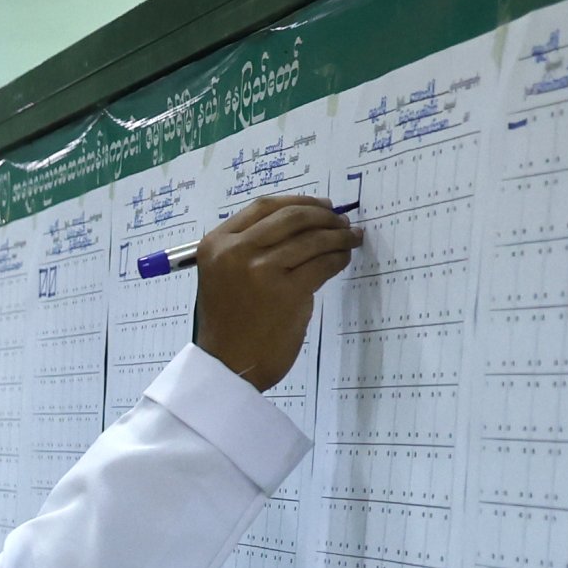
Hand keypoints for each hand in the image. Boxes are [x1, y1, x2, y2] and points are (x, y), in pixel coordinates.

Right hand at [187, 195, 362, 392]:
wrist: (227, 367)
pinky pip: (322, 263)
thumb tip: (305, 225)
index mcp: (216, 244)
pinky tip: (343, 258)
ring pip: (312, 238)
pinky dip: (338, 257)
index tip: (321, 206)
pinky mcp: (287, 292)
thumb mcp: (223, 276)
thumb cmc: (228, 324)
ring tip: (351, 238)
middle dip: (324, 215)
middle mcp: (235, 252)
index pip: (264, 207)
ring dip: (338, 235)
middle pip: (291, 216)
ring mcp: (260, 271)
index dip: (299, 201)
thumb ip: (249, 248)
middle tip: (341, 222)